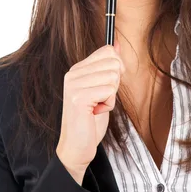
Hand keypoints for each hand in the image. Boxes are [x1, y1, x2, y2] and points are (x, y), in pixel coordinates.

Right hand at [56, 36, 125, 172]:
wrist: (77, 147)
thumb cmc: (91, 120)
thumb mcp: (102, 88)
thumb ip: (107, 67)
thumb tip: (117, 44)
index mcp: (77, 69)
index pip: (107, 51)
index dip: (117, 67)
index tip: (111, 83)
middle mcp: (73, 73)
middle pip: (113, 62)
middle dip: (115, 83)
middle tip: (101, 98)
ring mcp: (74, 84)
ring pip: (113, 76)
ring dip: (111, 96)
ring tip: (97, 106)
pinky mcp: (78, 97)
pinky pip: (109, 90)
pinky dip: (109, 104)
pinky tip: (96, 112)